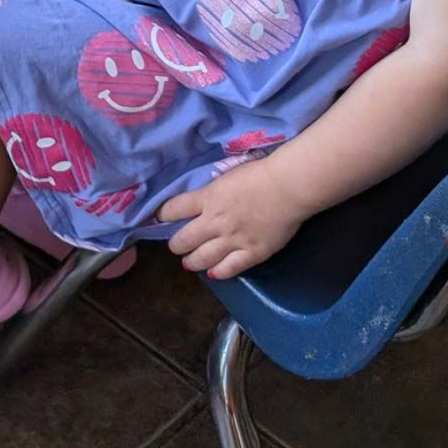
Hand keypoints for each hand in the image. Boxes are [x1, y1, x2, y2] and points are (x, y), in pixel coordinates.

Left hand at [159, 158, 306, 280]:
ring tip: (189, 262)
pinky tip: (213, 273)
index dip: (162, 215)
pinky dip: (219, 272)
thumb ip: (212, 193)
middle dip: (176, 245)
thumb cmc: (260, 174)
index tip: (159, 219)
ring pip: (203, 258)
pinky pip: (230, 268)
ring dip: (192, 262)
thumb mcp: (226, 178)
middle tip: (177, 246)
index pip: (173, 209)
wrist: (288, 187)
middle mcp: (214, 222)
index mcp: (207, 198)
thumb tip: (204, 200)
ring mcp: (233, 240)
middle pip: (184, 239)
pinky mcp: (252, 253)